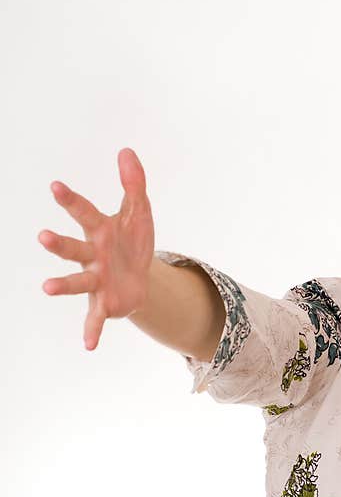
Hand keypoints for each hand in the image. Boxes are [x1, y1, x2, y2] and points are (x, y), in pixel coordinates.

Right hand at [39, 148, 154, 350]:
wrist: (140, 277)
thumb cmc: (132, 241)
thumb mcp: (139, 211)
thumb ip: (133, 182)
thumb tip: (126, 150)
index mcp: (100, 230)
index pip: (84, 212)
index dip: (71, 200)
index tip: (56, 186)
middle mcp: (92, 256)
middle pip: (73, 249)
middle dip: (59, 244)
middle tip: (43, 237)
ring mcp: (96, 280)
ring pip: (77, 283)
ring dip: (62, 285)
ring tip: (45, 287)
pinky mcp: (105, 303)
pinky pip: (96, 318)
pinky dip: (91, 331)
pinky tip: (88, 346)